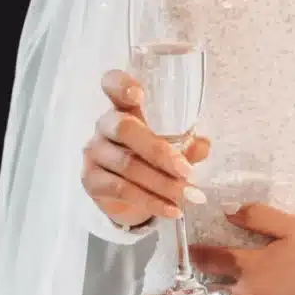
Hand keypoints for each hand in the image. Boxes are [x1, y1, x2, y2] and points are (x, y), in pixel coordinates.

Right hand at [81, 69, 209, 227]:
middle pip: (126, 129)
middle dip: (159, 151)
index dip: (121, 85)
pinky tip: (172, 210)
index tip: (138, 94)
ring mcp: (94, 152)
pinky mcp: (91, 180)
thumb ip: (185, 143)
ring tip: (189, 195)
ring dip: (162, 183)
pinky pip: (122, 190)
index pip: (112, 84)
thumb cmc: (148, 155)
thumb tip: (204, 145)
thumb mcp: (169, 145)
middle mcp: (105, 124)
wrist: (123, 192)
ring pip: (127, 165)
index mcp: (124, 106)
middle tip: (187, 171)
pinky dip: (152, 202)